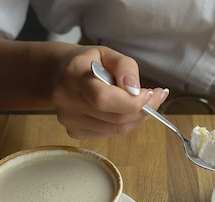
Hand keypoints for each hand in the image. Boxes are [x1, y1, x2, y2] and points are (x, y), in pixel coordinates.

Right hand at [50, 46, 167, 138]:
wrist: (59, 74)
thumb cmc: (88, 62)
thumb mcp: (108, 53)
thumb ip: (125, 67)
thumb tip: (135, 90)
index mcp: (73, 74)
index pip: (104, 98)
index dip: (132, 101)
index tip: (151, 93)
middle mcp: (66, 99)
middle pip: (115, 118)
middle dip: (142, 110)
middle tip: (155, 98)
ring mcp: (68, 119)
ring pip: (116, 129)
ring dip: (137, 118)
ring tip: (142, 102)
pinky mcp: (74, 132)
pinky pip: (110, 134)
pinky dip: (124, 124)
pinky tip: (124, 111)